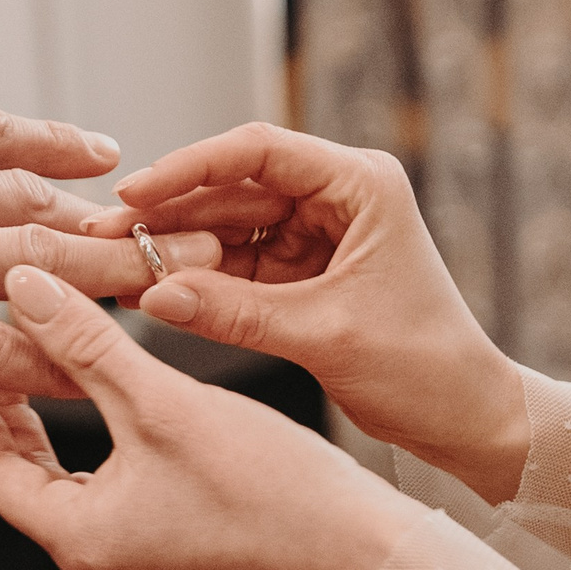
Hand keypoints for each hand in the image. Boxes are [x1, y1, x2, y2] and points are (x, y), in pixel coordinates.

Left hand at [0, 265, 424, 569]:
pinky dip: (99, 439)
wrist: (359, 544)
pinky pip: (111, 487)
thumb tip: (23, 288)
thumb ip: (85, 342)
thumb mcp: (161, 401)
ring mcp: (137, 558)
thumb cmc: (267, 485)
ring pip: (67, 481)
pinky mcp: (173, 547)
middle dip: (6, 410)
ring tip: (46, 358)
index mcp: (78, 538)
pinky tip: (112, 394)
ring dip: (54, 420)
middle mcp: (98, 560)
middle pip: (22, 476)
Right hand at [77, 123, 528, 503]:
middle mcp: (337, 198)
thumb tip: (152, 291)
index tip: (134, 193)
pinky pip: (235, 268)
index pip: (259, 151)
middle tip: (103, 237)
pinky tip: (146, 291)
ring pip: (226, 228)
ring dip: (174, 249)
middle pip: (233, 189)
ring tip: (113, 266)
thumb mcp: (324, 334)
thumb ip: (235, 312)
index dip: (189, 167)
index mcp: (361, 185)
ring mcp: (316, 235)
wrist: (467, 418)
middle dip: (169, 215)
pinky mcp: (302, 274)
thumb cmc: (425, 366)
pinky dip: (195, 281)